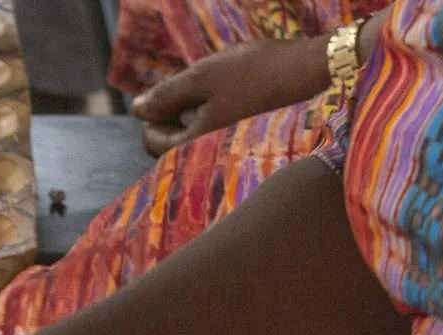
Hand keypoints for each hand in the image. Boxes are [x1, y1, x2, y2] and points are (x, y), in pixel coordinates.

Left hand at [135, 37, 330, 153]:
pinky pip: (216, 130)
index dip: (150, 117)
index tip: (165, 93)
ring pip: (195, 133)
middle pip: (173, 142)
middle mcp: (213, 156)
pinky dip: (211, 111)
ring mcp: (230, 148)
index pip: (153, 144)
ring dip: (192, 110)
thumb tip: (136, 109)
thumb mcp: (202, 77)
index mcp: (198, 145)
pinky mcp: (244, 138)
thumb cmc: (253, 72)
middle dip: (172, 114)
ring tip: (211, 85)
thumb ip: (166, 95)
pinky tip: (226, 90)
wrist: (306, 71)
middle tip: (189, 87)